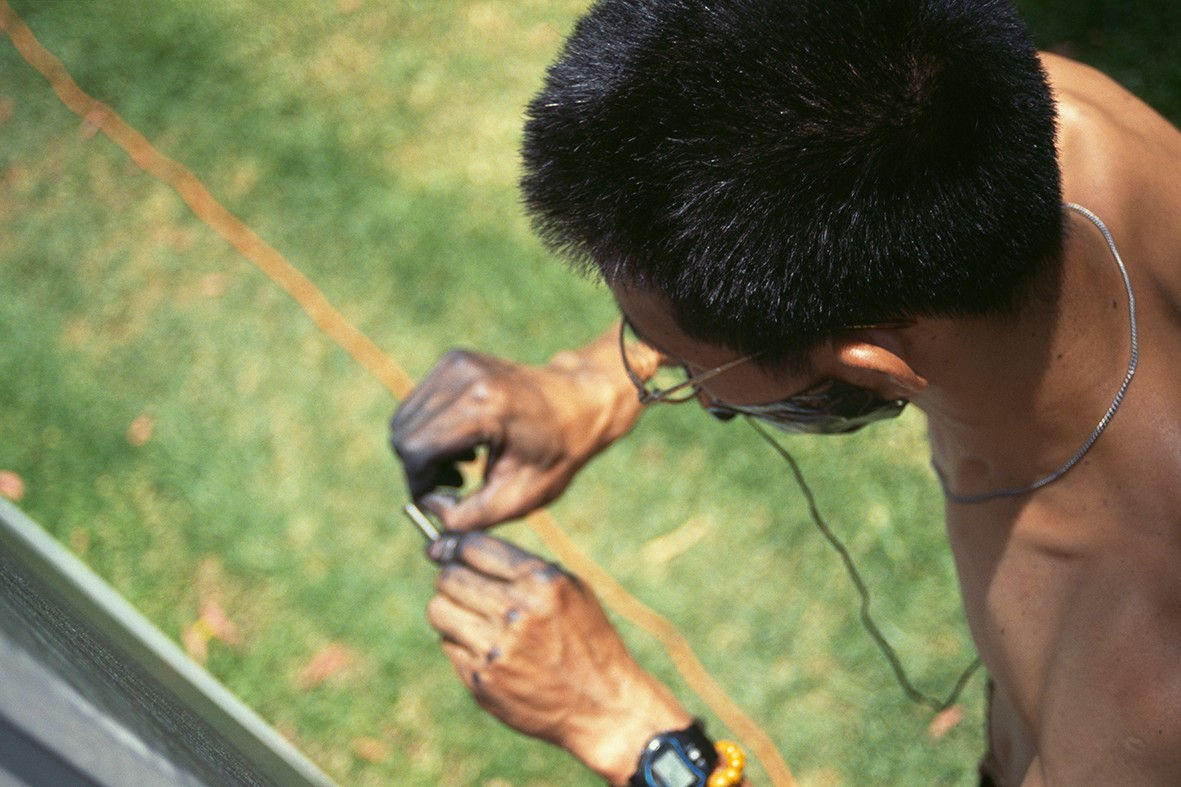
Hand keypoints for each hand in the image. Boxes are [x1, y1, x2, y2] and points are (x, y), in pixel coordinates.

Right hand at [391, 326, 648, 529]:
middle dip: (420, 468)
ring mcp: (457, 362)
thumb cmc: (557, 452)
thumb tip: (427, 508)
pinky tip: (465, 443)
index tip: (439, 502)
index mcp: (484, 406)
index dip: (419, 484)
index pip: (417, 449)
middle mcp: (464, 376)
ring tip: (463, 465)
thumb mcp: (521, 497)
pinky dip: (431, 430)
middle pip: (404, 433)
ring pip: (406, 419)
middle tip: (454, 486)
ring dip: (424, 450)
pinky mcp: (454, 360)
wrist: (580, 403)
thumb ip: (469, 516)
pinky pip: (418, 404)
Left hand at [426, 532, 691, 783]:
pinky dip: (459, 641)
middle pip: (449, 577)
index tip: (451, 550)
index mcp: (541, 583)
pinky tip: (484, 646)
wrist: (602, 705)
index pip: (474, 547)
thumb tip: (462, 547)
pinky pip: (448, 644)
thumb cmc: (586, 639)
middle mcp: (516, 613)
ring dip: (450, 608)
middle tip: (462, 585)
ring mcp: (495, 648)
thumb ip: (524, 567)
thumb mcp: (571, 589)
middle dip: (452, 576)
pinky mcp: (480, 678)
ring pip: (438, 609)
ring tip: (469, 614)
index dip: (458, 546)